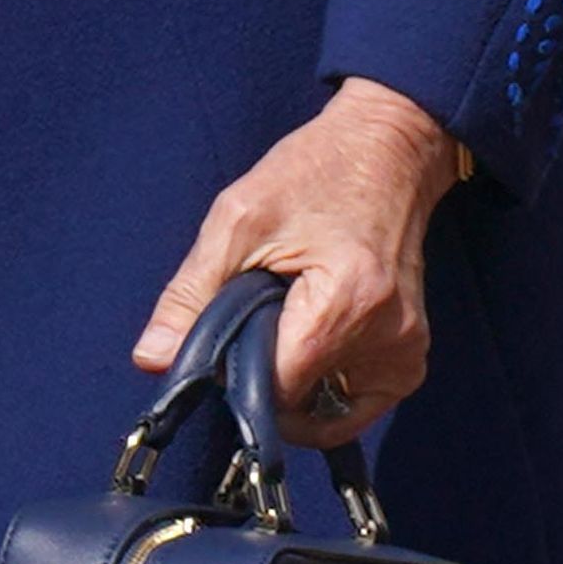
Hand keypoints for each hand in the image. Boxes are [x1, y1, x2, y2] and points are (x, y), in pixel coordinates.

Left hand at [133, 81, 467, 442]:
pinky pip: (353, 404)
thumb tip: (152, 359)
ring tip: (291, 319)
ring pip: (323, 411)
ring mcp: (406, 352)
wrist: (389, 151)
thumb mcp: (237, 221)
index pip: (277, 389)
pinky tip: (312, 341)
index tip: (227, 342)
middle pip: (299, 404)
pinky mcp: (410, 359)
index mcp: (346, 303)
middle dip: (265, 377)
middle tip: (259, 318)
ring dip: (293, 380)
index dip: (238, 376)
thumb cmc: (314, 174)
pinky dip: (322, 385)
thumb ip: (191, 295)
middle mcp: (387, 337)